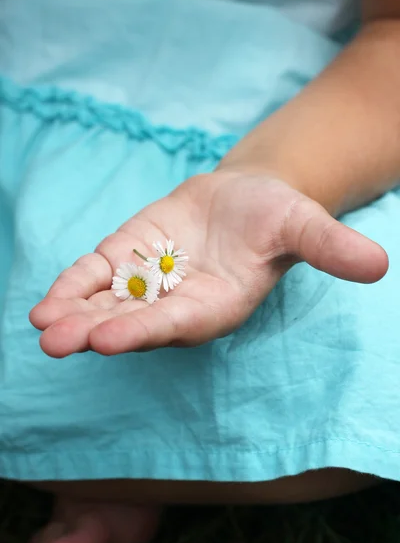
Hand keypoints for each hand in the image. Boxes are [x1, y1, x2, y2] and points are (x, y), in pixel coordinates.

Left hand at [30, 170, 387, 356]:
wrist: (247, 200)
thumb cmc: (278, 216)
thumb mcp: (303, 224)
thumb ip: (330, 247)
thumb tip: (379, 265)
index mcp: (218, 304)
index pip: (179, 324)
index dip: (145, 331)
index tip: (107, 340)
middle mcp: (179, 304)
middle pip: (134, 322)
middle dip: (97, 331)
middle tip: (59, 342)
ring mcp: (150, 283)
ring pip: (108, 303)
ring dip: (74, 313)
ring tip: (43, 324)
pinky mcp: (131, 257)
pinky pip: (99, 276)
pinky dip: (74, 285)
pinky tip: (47, 301)